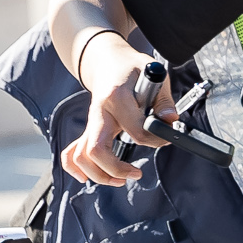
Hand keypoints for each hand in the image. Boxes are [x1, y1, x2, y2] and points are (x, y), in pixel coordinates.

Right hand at [60, 33, 174, 186]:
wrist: (109, 61)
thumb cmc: (132, 68)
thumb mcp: (154, 75)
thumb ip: (164, 100)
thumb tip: (170, 121)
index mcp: (116, 97)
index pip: (135, 130)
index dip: (155, 140)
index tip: (166, 138)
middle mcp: (99, 112)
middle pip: (96, 149)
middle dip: (115, 168)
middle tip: (136, 174)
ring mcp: (91, 122)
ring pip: (81, 155)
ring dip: (98, 174)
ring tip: (120, 180)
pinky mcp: (89, 129)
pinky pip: (72, 152)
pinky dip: (76, 168)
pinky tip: (87, 178)